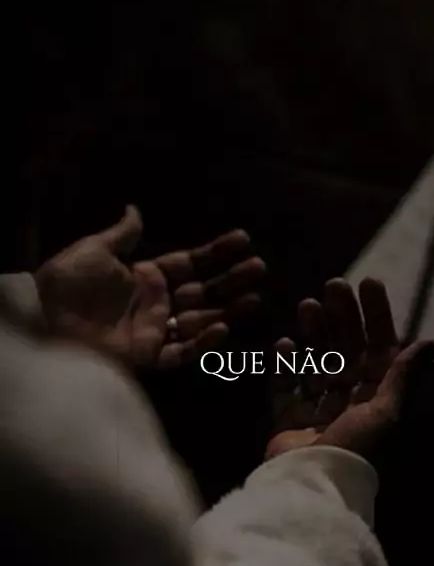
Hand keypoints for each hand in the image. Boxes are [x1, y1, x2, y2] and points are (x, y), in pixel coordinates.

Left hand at [36, 206, 264, 369]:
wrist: (42, 318)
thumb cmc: (66, 283)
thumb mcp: (94, 250)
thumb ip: (121, 235)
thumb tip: (135, 209)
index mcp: (145, 276)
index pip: (190, 263)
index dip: (216, 252)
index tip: (243, 239)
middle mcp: (155, 303)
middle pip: (203, 291)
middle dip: (232, 280)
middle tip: (259, 268)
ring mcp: (153, 330)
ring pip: (200, 321)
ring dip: (228, 310)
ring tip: (254, 299)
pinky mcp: (146, 355)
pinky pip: (180, 351)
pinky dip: (202, 342)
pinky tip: (222, 327)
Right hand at [267, 278, 433, 460]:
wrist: (315, 486)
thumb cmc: (357, 448)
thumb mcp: (388, 411)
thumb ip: (402, 374)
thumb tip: (432, 341)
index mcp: (377, 396)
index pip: (380, 345)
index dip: (376, 314)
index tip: (368, 282)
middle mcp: (350, 398)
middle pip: (346, 347)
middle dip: (342, 315)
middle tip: (333, 285)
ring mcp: (318, 408)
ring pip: (316, 359)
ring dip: (313, 332)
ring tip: (306, 304)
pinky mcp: (289, 419)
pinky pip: (285, 386)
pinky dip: (284, 365)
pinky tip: (284, 343)